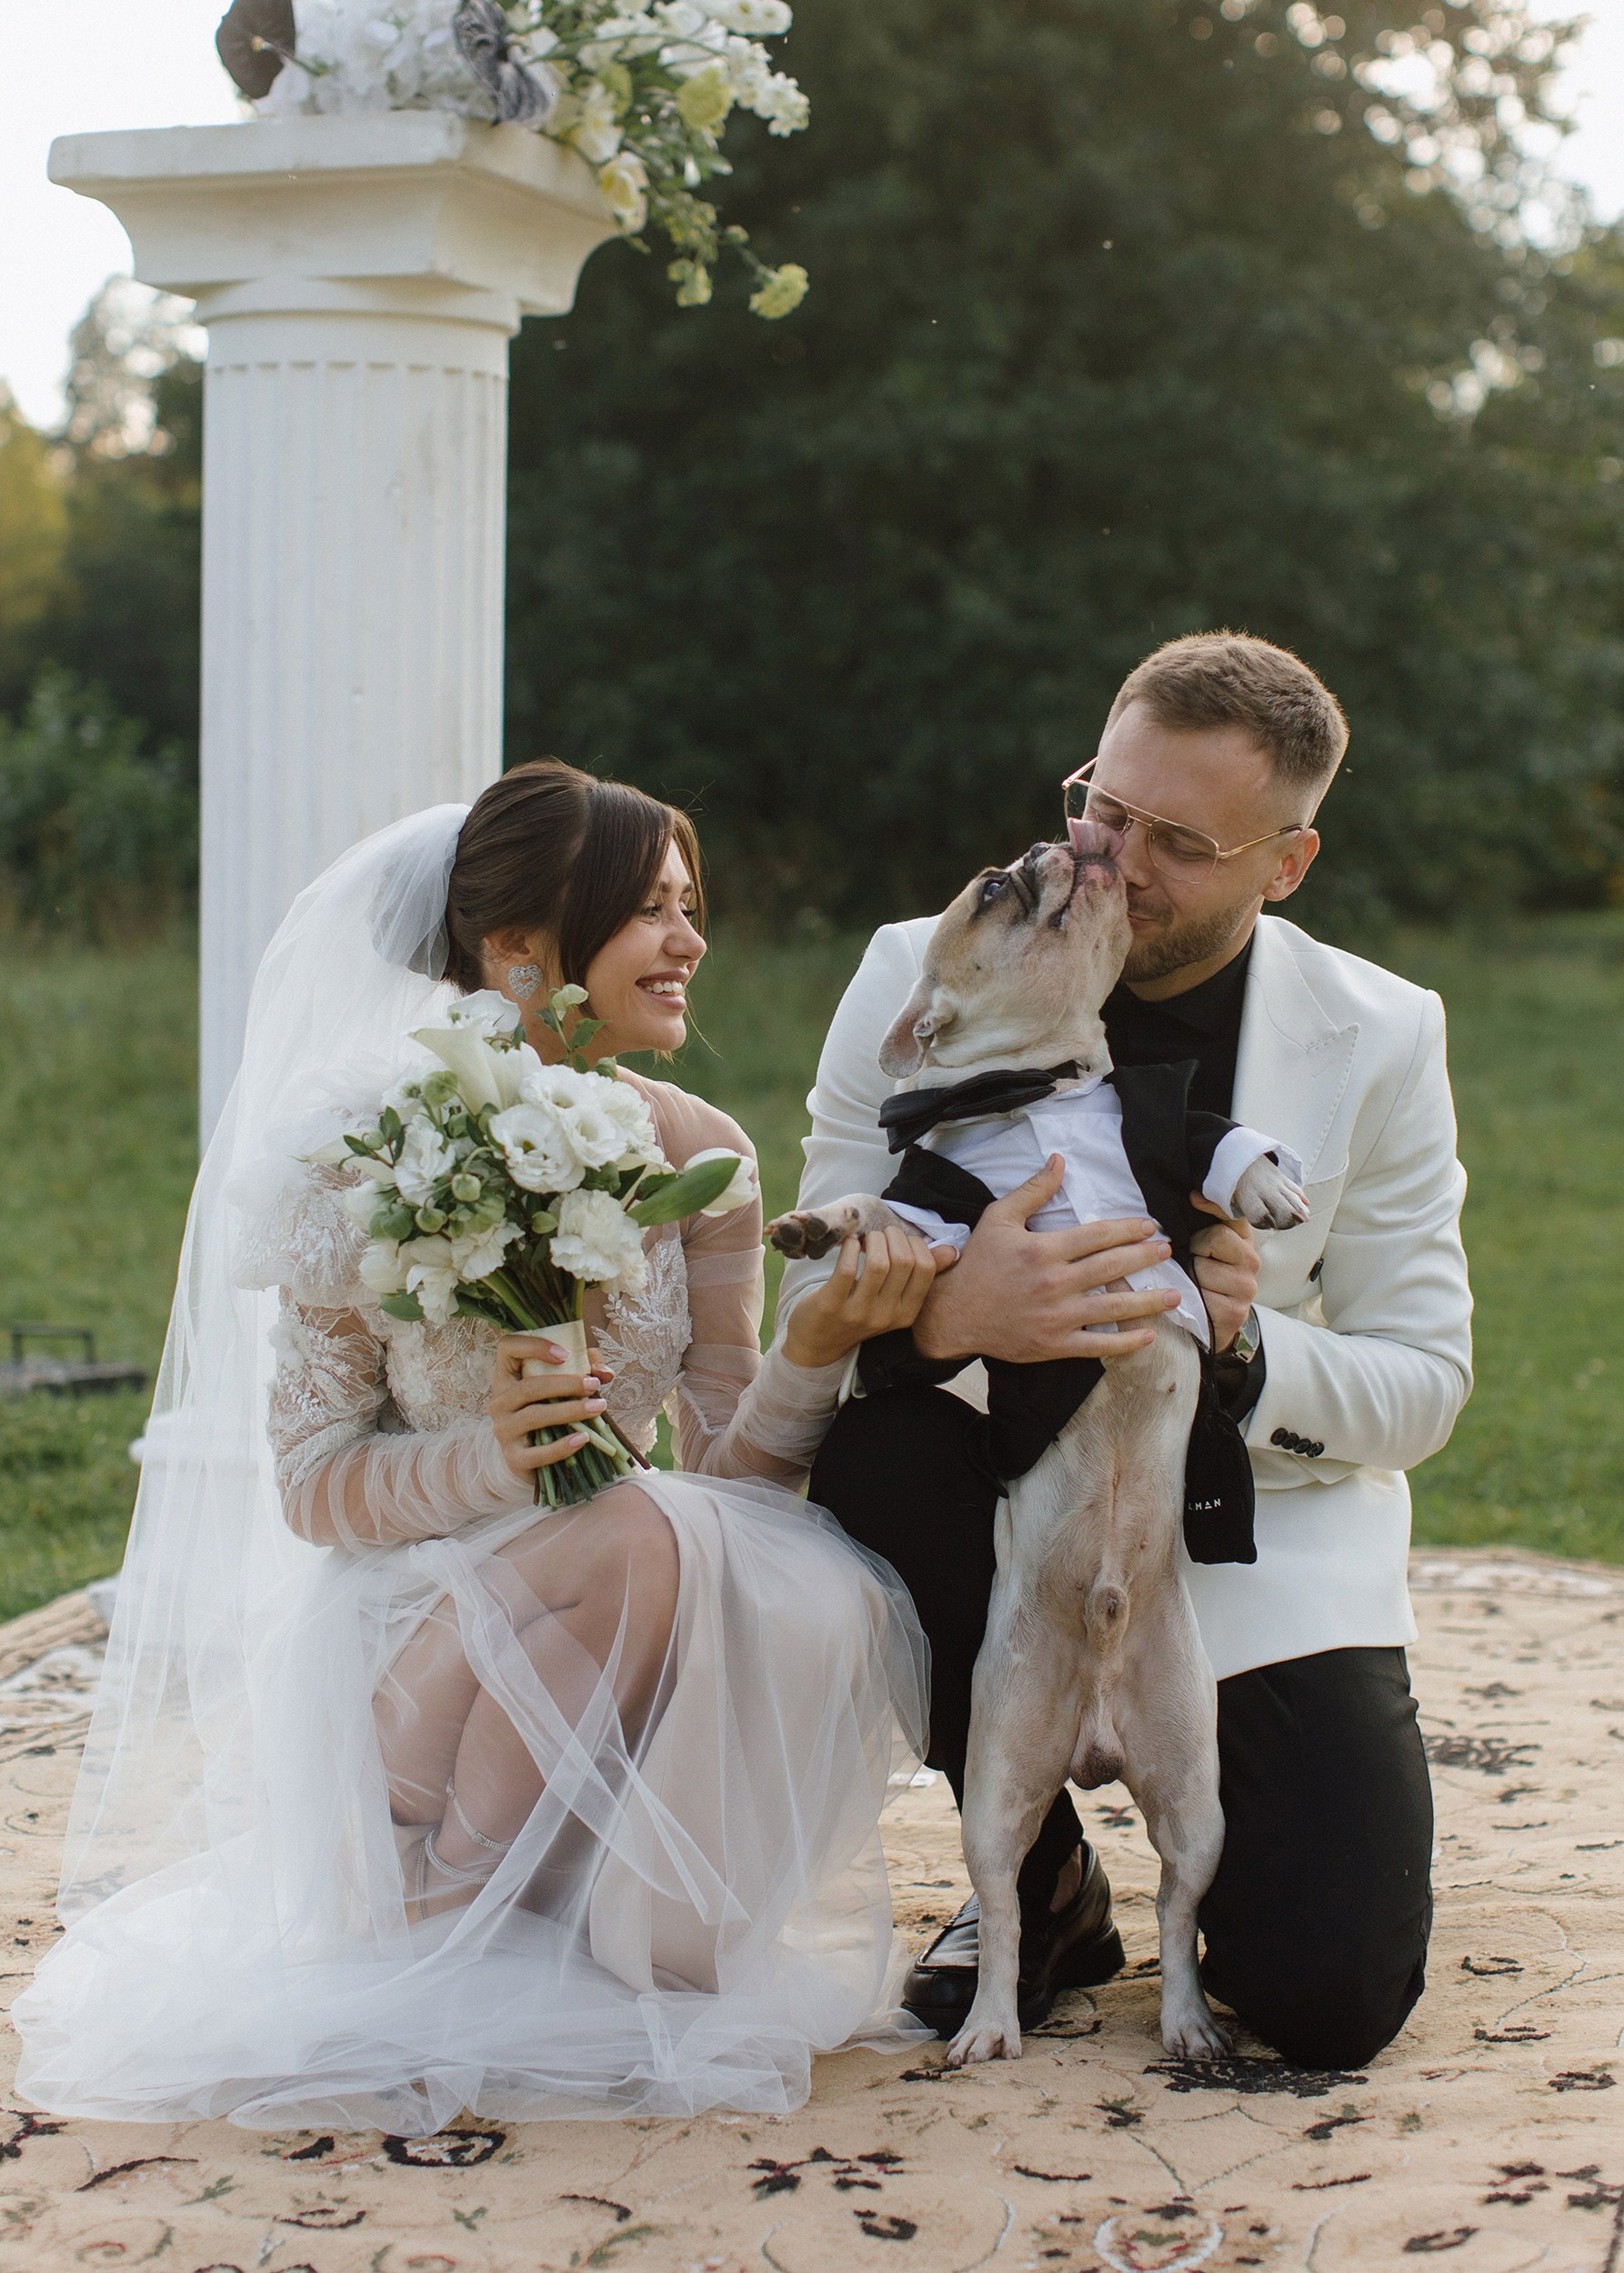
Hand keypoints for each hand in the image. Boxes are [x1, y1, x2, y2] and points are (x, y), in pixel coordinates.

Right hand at [487, 1333, 612, 1481]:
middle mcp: (500, 1402)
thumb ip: (585, 1369)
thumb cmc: (548, 1412)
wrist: (530, 1458)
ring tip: (598, 1408)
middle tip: (594, 1385)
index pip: (507, 1348)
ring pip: (534, 1416)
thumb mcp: (562, 1386)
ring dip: (569, 1411)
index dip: (533, 1346)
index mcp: (507, 1377)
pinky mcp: (514, 1458)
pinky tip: (583, 1438)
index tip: (566, 1354)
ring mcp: (504, 1431)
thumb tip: (605, 1372)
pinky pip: (538, 1452)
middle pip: (528, 1387)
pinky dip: (562, 1446)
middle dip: (565, 1384)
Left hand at [784, 1225, 955, 1369]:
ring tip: (866, 1239)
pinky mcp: (831, 1305)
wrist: (817, 1344)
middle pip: (904, 1261)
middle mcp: (887, 1315)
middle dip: (893, 1236)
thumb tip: (951, 1249)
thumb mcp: (893, 1301)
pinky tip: (849, 1244)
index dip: (916, 1244)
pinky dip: (850, 1248)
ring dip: (873, 1240)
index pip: (926, 1269)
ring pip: (879, 1263)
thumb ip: (919, 1275)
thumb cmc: (858, 1313)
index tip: (900, 1240)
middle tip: (881, 1235)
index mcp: (907, 1313)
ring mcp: (859, 1312)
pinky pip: (847, 1268)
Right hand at [913, 1155, 1180, 1364]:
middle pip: (1112, 1267)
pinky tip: (1148, 1336)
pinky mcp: (1055, 1345)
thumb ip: (1033, 1190)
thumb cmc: (978, 1263)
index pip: (1097, 1236)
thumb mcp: (998, 1218)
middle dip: (1145, 1258)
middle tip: (1167, 1251)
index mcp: (1044, 1250)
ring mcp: (1057, 1316)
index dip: (1127, 1229)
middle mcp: (1055, 1282)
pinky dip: (1125, 1342)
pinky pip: (1097, 1345)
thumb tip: (1059, 1160)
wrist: (952, 1313)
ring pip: (1113, 1307)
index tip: (1149, 1226)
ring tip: (1175, 1295)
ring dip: (1148, 1301)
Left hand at [1189, 1195, 1260, 1352]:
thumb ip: (1206, 1219)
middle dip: (1195, 1249)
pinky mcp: (1235, 1312)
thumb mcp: (1206, 1244)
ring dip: (1189, 1276)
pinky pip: (1201, 1295)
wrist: (1212, 1322)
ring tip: (1194, 1283)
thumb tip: (1195, 1195)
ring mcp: (1246, 1288)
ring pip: (1203, 1267)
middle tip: (1194, 1262)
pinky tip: (1196, 1300)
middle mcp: (1252, 1261)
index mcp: (1244, 1240)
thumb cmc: (1205, 1277)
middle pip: (1215, 1238)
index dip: (1211, 1205)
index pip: (1233, 1213)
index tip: (1193, 1199)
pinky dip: (1190, 1297)